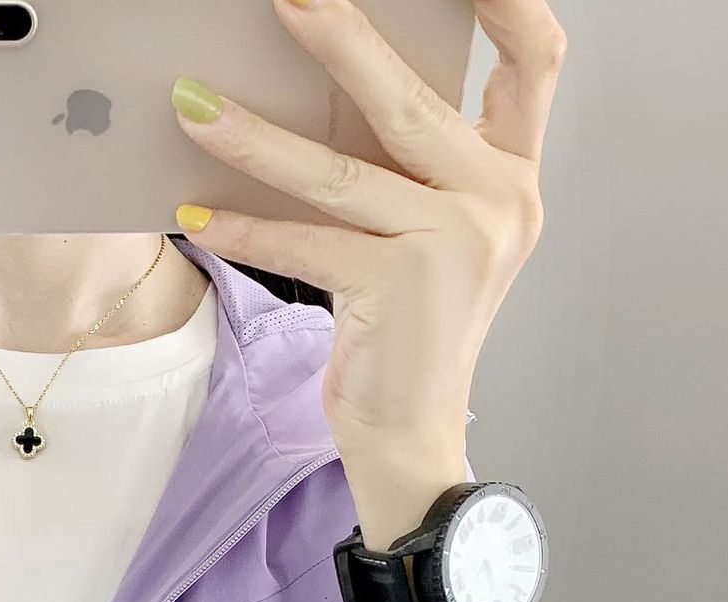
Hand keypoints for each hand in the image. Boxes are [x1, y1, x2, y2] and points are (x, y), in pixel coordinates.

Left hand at [171, 0, 564, 546]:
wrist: (412, 436)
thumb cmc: (408, 334)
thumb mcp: (425, 236)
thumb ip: (406, 166)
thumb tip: (323, 87)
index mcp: (512, 177)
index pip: (535, 58)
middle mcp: (497, 201)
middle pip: (411, 98)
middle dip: (341, 37)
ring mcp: (453, 244)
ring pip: (339, 171)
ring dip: (256, 137)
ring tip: (192, 105)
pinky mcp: (399, 288)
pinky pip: (306, 242)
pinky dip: (247, 230)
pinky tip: (197, 213)